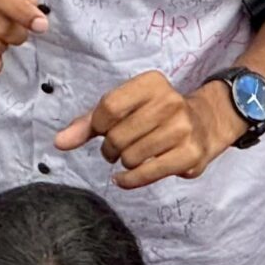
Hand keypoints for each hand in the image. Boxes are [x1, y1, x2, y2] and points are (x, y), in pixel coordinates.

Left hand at [54, 71, 240, 189]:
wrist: (205, 124)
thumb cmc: (155, 116)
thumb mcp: (125, 108)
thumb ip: (89, 123)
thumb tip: (59, 143)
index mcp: (152, 83)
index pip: (108, 107)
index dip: (99, 125)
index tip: (104, 130)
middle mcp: (170, 102)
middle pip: (118, 135)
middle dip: (111, 148)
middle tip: (120, 148)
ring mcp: (182, 128)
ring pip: (130, 157)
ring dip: (124, 163)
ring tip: (134, 156)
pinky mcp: (190, 154)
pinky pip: (147, 173)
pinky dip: (130, 180)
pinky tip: (126, 178)